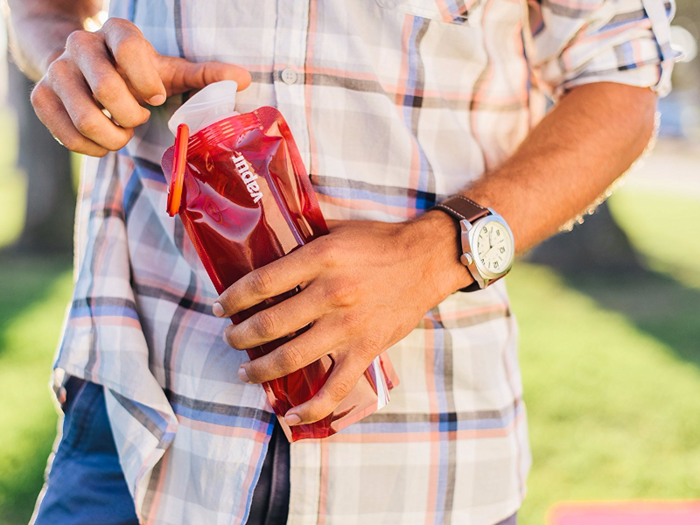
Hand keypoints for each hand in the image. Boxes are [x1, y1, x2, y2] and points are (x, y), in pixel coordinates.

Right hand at [31, 18, 250, 156]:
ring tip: (121, 131)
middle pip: (107, 89)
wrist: (85, 69)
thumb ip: (205, 76)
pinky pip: (66, 135)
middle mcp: (81, 44)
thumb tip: (244, 80)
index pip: (130, 48)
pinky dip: (92, 148)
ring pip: (86, 117)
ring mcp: (56, 71)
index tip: (156, 97)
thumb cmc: (137, 74)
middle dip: (131, 115)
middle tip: (138, 118)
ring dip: (112, 136)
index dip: (147, 81)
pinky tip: (103, 141)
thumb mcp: (171, 71)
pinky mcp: (40, 96)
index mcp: (117, 32)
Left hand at [214, 212, 472, 425]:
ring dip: (261, 369)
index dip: (233, 299)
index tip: (220, 307)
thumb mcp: (337, 230)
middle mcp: (331, 294)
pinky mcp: (367, 348)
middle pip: (270, 324)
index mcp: (320, 260)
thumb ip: (303, 240)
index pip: (262, 284)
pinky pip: (335, 385)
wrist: (427, 259)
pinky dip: (313, 405)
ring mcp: (349, 326)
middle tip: (230, 339)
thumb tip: (266, 243)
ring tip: (246, 372)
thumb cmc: (380, 242)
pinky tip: (292, 413)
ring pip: (293, 356)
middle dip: (240, 337)